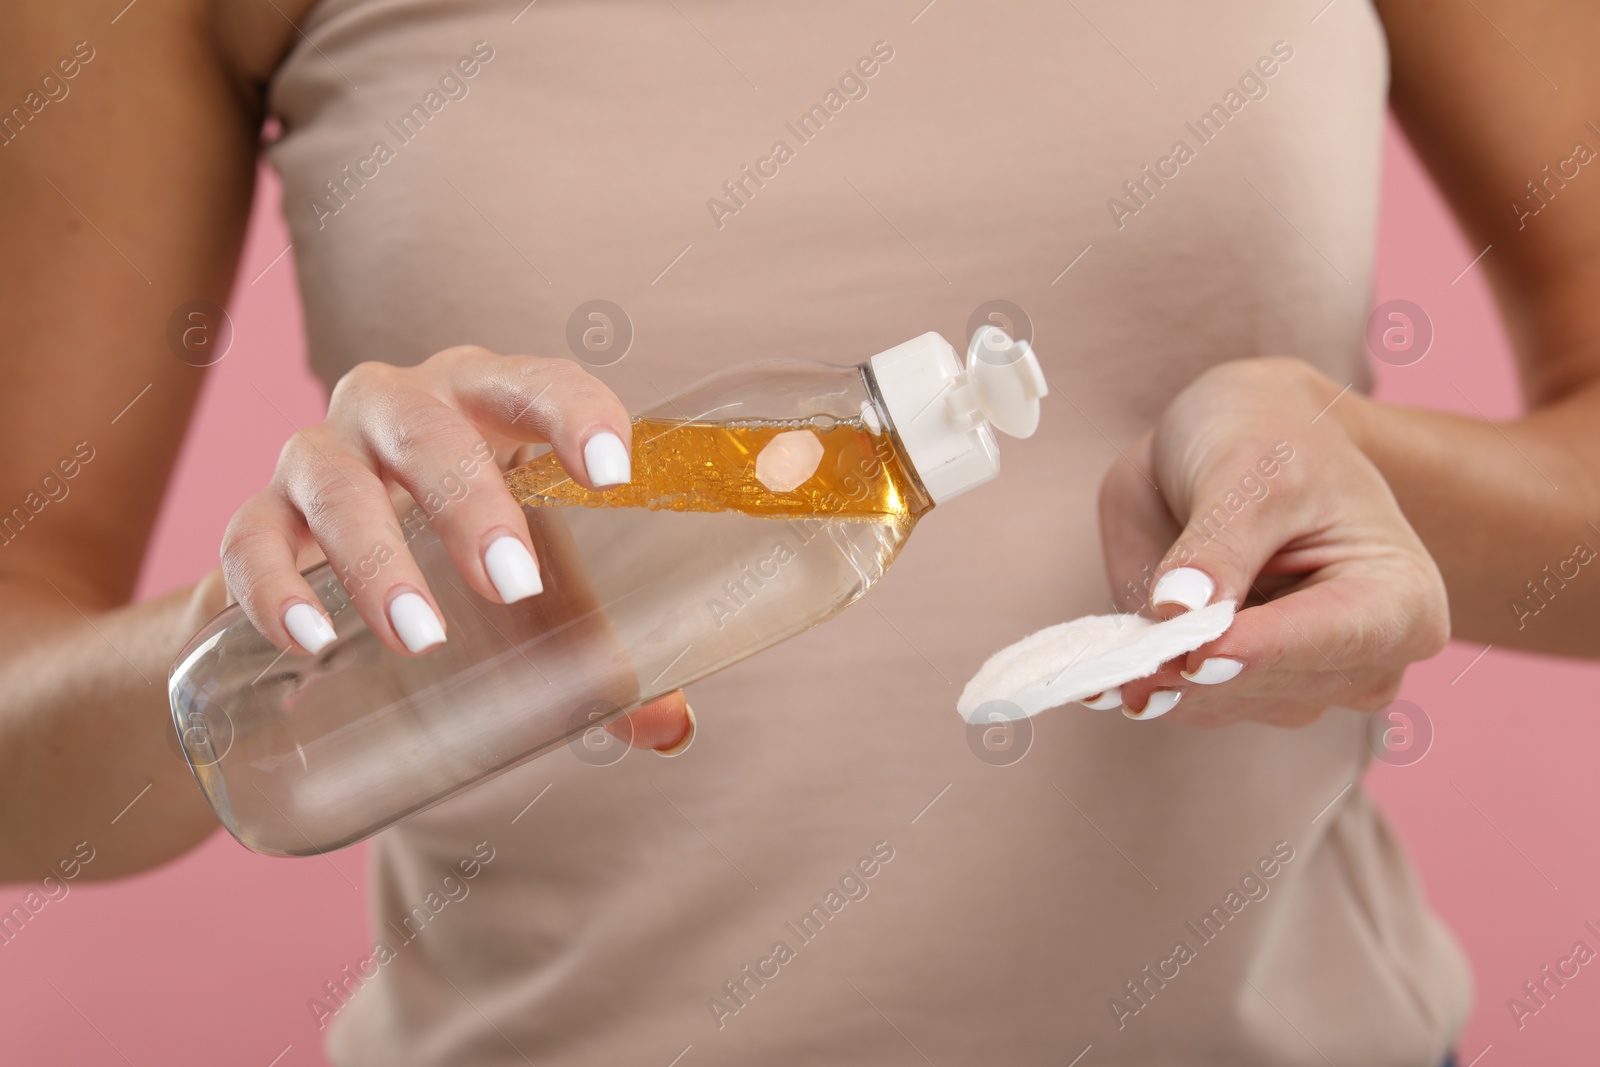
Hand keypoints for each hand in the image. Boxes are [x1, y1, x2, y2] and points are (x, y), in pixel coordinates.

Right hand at [220, 345, 691, 752]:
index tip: (613, 475)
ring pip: (336, 480)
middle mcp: (400, 410)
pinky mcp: (258, 517)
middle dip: (470, 501)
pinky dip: (275, 587)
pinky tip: (308, 639)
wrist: (334, 573)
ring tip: (422, 634)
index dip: (576, 415)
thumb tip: (670, 728)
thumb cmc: (467, 560)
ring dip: (377, 557)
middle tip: (512, 583)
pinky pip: (250, 541)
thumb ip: (606, 654)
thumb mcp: (540, 592)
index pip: (538, 384)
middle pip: (429, 429)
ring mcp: (321, 457)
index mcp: (489, 406)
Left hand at [1095, 358, 1449, 726]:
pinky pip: (1181, 702)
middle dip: (1192, 672)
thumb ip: (1217, 545)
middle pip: (1269, 685)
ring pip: (1219, 704)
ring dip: (1159, 684)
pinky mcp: (1233, 685)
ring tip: (1107, 665)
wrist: (1243, 430)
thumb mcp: (1248, 470)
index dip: (1259, 650)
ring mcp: (1295, 682)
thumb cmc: (1269, 435)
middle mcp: (1360, 662)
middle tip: (1120, 666)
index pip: (1330, 639)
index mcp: (1399, 602)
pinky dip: (1138, 684)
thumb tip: (1182, 613)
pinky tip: (1100, 676)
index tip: (1198, 655)